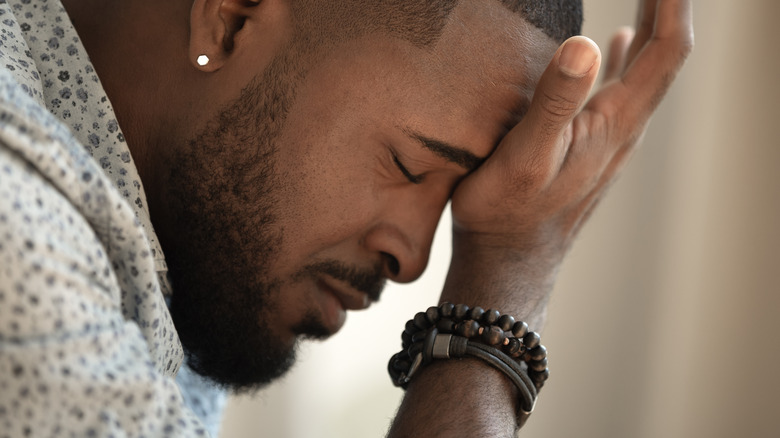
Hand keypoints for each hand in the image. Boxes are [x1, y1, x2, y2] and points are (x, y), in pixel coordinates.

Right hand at [391, 2, 693, 435]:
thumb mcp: (525, 157)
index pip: (666, 49)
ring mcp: (609, 139)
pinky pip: (620, 90)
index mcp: (615, 124)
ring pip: (645, 72)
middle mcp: (623, 129)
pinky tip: (616, 42)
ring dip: (651, 27)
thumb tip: (586, 44)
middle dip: (666, 7)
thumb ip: (554, 103)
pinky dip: (626, 56)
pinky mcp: (589, 147)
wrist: (507, 263)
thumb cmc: (507, 214)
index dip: (671, 2)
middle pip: (664, 56)